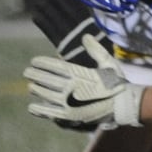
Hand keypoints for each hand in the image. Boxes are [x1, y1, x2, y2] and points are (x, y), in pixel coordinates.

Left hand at [30, 0, 109, 132]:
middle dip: (35, 75)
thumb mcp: (109, 63)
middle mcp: (72, 87)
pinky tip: (32, 106)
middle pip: (47, 79)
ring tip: (31, 87)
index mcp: (80, 73)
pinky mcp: (69, 116)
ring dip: (36, 90)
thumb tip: (85, 36)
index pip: (55, 66)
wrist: (124, 105)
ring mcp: (69, 102)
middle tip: (27, 72)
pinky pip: (50, 112)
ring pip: (46, 94)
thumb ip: (96, 50)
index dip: (42, 63)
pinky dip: (39, 109)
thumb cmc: (116, 83)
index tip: (34, 61)